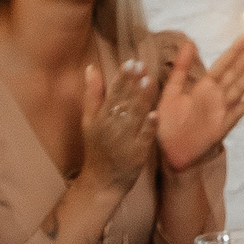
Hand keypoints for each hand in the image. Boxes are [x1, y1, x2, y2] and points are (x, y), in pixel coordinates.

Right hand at [77, 52, 158, 192]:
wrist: (101, 182)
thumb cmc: (96, 148)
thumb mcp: (88, 122)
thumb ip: (92, 95)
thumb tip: (91, 67)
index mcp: (100, 118)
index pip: (112, 94)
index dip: (122, 78)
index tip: (130, 61)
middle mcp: (111, 128)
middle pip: (124, 102)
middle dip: (132, 84)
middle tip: (141, 65)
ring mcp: (125, 141)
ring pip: (134, 117)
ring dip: (141, 100)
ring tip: (148, 81)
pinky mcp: (137, 154)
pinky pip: (143, 138)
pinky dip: (148, 127)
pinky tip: (154, 114)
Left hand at [153, 31, 243, 172]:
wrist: (167, 152)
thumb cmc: (168, 123)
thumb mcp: (171, 92)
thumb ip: (181, 68)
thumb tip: (188, 42)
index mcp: (204, 87)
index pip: (223, 64)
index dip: (235, 51)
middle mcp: (216, 96)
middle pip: (235, 72)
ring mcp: (221, 110)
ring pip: (239, 87)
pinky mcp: (222, 127)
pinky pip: (237, 113)